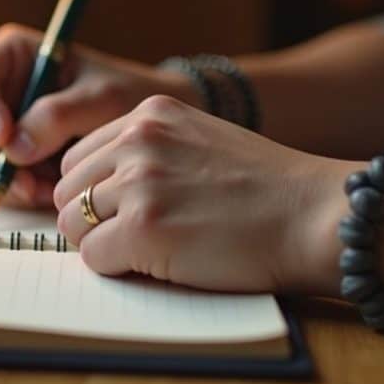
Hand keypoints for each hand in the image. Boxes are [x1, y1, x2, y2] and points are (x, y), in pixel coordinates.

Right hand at [0, 24, 195, 207]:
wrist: (139, 128)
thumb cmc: (124, 97)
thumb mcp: (102, 100)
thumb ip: (58, 116)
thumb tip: (14, 148)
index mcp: (11, 54)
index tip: (6, 138)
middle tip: (25, 181)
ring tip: (45, 189)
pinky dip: (8, 191)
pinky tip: (44, 192)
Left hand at [53, 95, 347, 293]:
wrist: (316, 216)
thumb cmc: (267, 190)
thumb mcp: (199, 142)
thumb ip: (148, 152)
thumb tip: (95, 189)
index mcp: (149, 114)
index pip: (78, 158)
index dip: (95, 194)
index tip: (125, 211)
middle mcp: (137, 139)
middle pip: (66, 191)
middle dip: (91, 220)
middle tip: (136, 237)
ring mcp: (139, 182)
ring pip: (72, 225)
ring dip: (103, 244)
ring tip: (152, 248)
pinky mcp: (143, 227)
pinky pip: (93, 258)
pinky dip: (118, 269)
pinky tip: (161, 263)